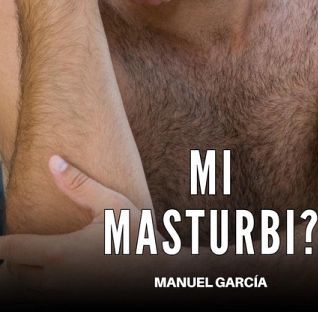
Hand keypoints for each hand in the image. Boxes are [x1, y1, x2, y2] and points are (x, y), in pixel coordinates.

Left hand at [0, 156, 164, 301]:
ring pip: (25, 294)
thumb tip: (53, 160)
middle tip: (22, 249)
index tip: (5, 239)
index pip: (11, 251)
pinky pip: (42, 302)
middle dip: (13, 263)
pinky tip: (54, 276)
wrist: (161, 277)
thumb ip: (79, 185)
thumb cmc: (138, 239)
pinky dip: (39, 291)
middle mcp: (57, 281)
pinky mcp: (75, 304)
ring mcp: (66, 298)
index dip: (4, 243)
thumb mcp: (112, 205)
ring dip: (24, 279)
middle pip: (12, 276)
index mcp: (61, 253)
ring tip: (35, 264)